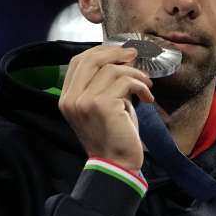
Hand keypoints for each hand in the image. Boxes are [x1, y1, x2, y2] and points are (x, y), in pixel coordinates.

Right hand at [58, 45, 154, 172]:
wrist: (117, 164)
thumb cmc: (115, 136)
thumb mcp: (104, 106)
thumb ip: (105, 85)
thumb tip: (122, 61)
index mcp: (67, 98)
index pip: (78, 62)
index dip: (100, 51)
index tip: (120, 52)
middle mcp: (71, 98)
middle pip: (91, 59)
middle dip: (116, 53)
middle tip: (135, 55)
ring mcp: (85, 101)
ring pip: (112, 69)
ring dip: (135, 74)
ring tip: (147, 85)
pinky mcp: (102, 105)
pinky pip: (125, 82)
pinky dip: (141, 86)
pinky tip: (148, 97)